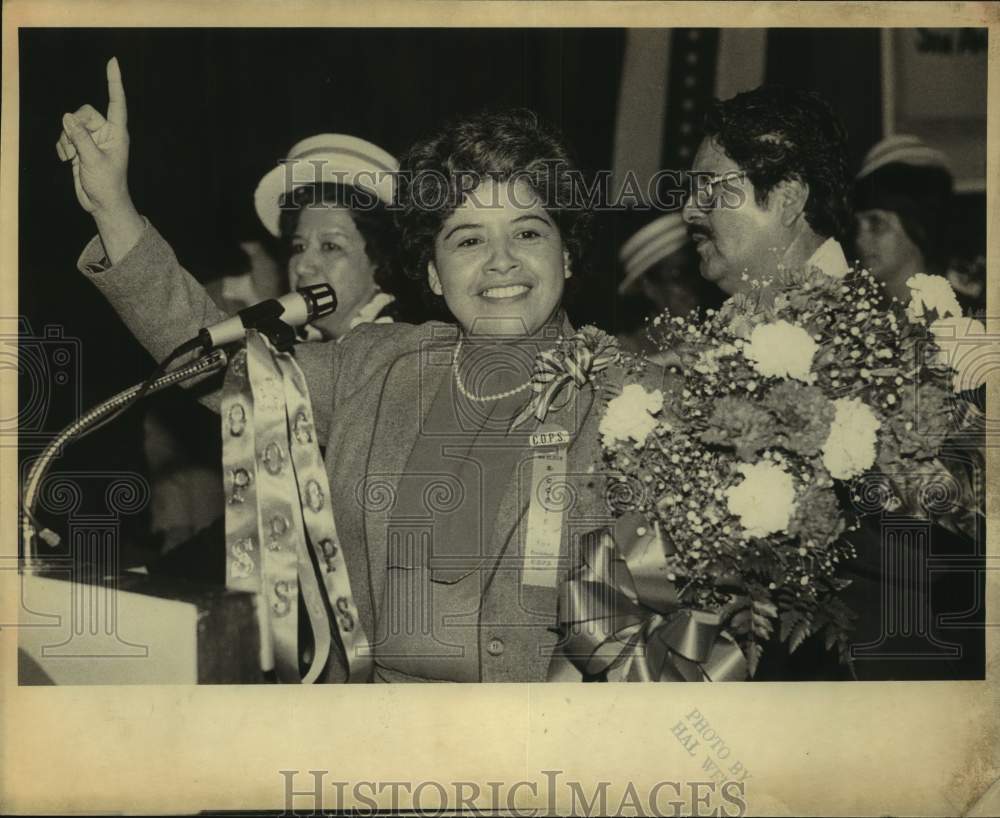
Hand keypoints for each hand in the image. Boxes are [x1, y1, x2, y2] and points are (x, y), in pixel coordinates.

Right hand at [56, 57, 130, 215]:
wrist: (102, 204)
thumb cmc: (107, 184)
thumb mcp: (93, 160)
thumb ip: (80, 137)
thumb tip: (67, 117)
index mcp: (117, 133)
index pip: (117, 102)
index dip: (114, 82)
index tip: (113, 62)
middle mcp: (106, 133)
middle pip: (84, 113)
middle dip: (74, 128)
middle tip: (74, 148)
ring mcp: (92, 139)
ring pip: (71, 125)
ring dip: (66, 140)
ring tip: (71, 157)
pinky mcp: (81, 147)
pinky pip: (65, 136)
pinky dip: (62, 146)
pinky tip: (66, 159)